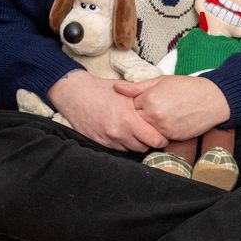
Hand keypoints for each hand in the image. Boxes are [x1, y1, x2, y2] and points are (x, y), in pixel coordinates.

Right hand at [47, 70, 167, 151]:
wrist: (75, 94)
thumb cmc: (103, 90)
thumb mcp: (127, 91)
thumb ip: (146, 102)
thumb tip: (165, 109)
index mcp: (129, 118)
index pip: (155, 140)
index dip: (162, 138)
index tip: (164, 135)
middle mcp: (119, 132)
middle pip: (144, 147)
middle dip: (150, 142)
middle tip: (152, 134)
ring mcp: (108, 139)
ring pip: (131, 150)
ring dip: (136, 144)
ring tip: (137, 133)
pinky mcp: (99, 143)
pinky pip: (118, 150)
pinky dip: (123, 144)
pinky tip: (124, 134)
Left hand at [114, 76, 230, 141]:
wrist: (214, 99)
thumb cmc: (188, 87)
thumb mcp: (162, 81)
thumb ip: (137, 86)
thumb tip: (116, 87)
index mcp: (149, 98)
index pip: (130, 105)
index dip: (137, 102)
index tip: (146, 100)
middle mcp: (154, 115)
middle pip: (135, 120)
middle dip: (140, 116)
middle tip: (154, 109)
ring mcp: (162, 128)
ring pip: (145, 131)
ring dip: (149, 126)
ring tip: (162, 116)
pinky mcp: (171, 138)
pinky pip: (157, 138)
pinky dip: (159, 132)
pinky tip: (169, 123)